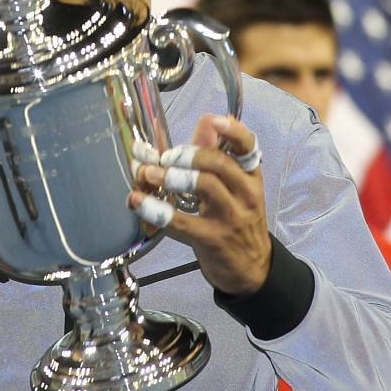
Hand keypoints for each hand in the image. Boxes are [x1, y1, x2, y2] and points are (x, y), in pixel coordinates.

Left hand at [130, 114, 271, 295]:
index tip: (213, 120)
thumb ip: (218, 155)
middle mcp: (245, 194)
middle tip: (163, 157)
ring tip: (147, 173)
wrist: (253, 269)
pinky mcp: (212, 239)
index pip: (248, 147)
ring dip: (169, 176)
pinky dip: (155, 209)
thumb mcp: (236, 189)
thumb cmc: (239, 223)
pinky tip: (137, 201)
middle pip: (217, 163)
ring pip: (203, 185)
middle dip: (184, 155)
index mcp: (250, 176)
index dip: (233, 131)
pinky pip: (181, 220)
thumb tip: (206, 122)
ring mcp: (230, 217)